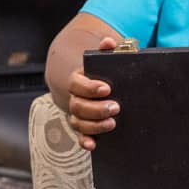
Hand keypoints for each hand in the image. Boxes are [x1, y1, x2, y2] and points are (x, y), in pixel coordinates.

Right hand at [66, 35, 119, 150]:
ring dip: (93, 125)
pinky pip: (80, 135)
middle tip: (115, 107)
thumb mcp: (104, 59)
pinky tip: (92, 145)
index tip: (106, 88)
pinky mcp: (82, 127)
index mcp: (77, 80)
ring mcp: (76, 114)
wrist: (89, 84)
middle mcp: (73, 98)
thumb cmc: (101, 72)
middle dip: (96, 108)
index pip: (77, 84)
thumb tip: (108, 42)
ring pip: (77, 122)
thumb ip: (107, 50)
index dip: (89, 87)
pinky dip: (84, 141)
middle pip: (77, 105)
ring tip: (112, 123)